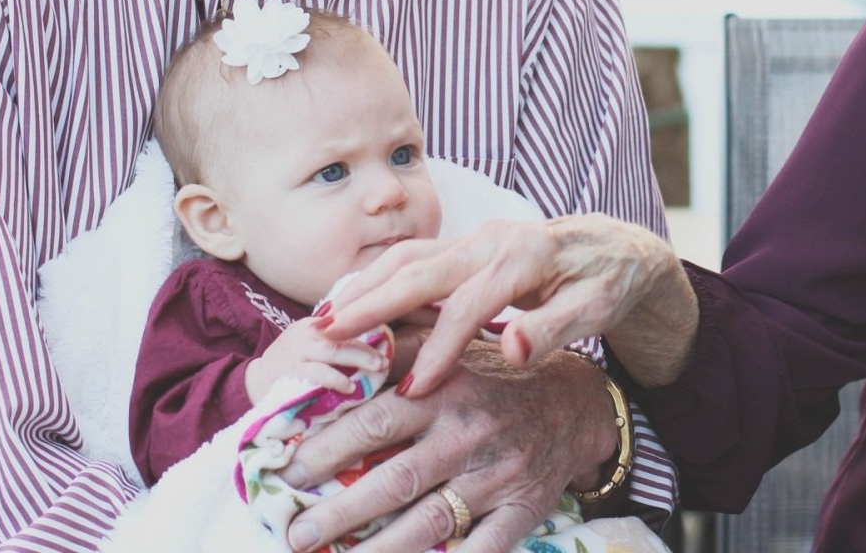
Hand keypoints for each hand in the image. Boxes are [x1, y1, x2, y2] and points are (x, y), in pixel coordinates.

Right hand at [246, 316, 388, 403]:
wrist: (256, 380)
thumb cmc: (292, 362)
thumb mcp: (312, 342)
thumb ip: (337, 340)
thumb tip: (377, 342)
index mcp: (315, 323)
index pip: (346, 319)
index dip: (369, 325)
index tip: (389, 337)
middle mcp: (307, 333)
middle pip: (344, 333)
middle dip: (368, 346)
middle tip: (386, 358)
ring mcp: (299, 352)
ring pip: (334, 351)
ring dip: (359, 360)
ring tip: (377, 369)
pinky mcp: (293, 372)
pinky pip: (319, 374)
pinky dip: (337, 379)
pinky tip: (350, 387)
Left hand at [280, 344, 613, 552]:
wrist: (578, 402)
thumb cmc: (498, 375)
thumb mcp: (456, 345)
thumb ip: (402, 344)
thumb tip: (336, 334)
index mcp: (448, 390)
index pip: (377, 420)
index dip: (328, 447)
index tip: (287, 469)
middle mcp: (469, 434)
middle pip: (395, 479)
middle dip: (339, 511)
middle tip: (295, 533)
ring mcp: (497, 476)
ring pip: (428, 522)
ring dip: (376, 549)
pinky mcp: (521, 510)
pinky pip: (480, 550)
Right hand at [321, 213, 697, 393]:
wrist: (619, 248)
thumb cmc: (609, 282)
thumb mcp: (598, 309)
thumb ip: (555, 329)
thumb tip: (513, 352)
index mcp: (525, 255)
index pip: (470, 305)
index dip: (439, 349)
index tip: (412, 390)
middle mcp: (493, 239)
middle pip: (422, 269)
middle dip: (372, 304)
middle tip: (325, 336)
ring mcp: (477, 237)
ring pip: (410, 257)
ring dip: (365, 286)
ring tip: (323, 319)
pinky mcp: (469, 245)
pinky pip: (416, 259)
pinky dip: (379, 279)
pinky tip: (352, 304)